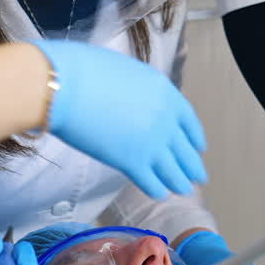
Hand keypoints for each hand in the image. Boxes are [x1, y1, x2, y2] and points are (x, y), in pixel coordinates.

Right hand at [34, 40, 207, 198]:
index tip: (199, 148)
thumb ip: (143, 92)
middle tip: (199, 176)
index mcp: (166, 94)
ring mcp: (151, 143)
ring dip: (179, 182)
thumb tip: (140, 104)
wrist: (66, 86)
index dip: (195, 138)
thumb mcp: (129, 71)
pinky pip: (152, 182)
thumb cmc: (86, 71)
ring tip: (183, 189)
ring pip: (174, 171)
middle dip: (192, 166)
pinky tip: (159, 193)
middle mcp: (165, 120)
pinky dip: (157, 190)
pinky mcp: (132, 162)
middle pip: (186, 150)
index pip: (189, 122)